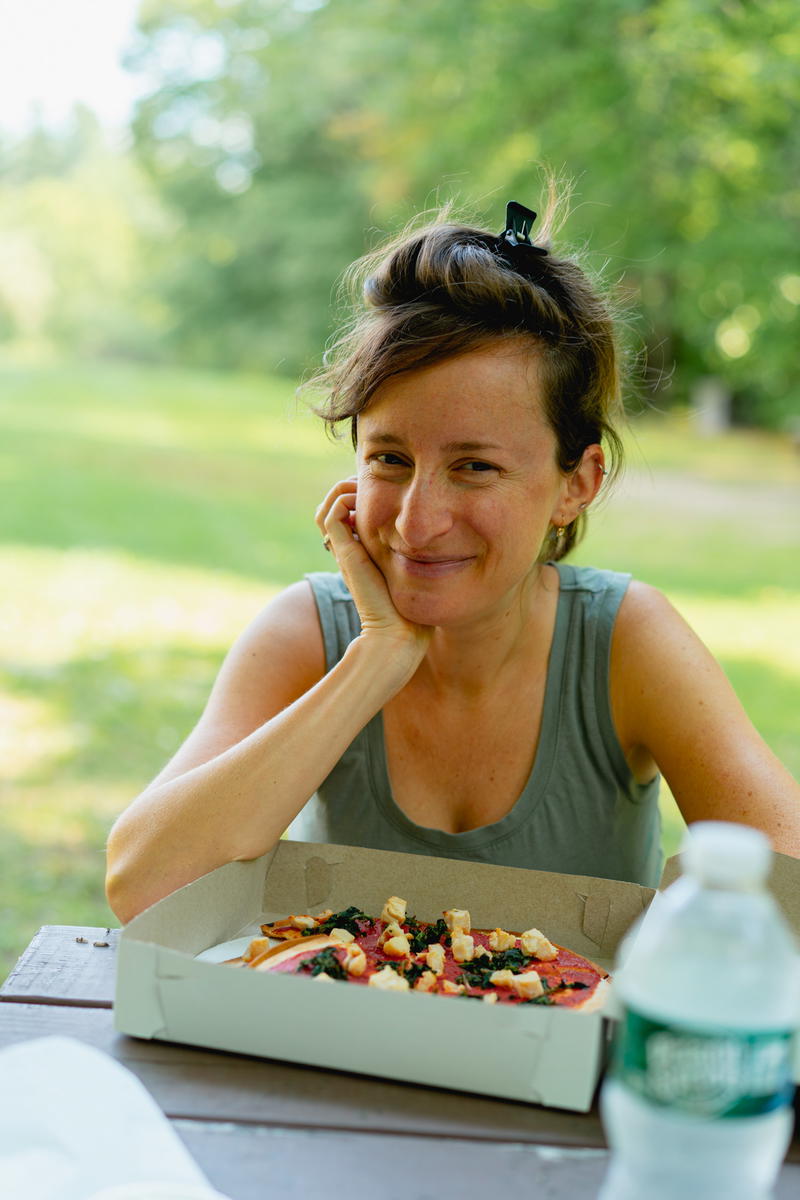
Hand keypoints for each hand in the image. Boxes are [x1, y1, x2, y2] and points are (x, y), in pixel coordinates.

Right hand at [315, 478, 431, 680]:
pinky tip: (366, 505)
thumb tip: (437, 544)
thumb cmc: (412, 614)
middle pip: (332, 510)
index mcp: (363, 556)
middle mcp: (349, 551)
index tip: (389, 495)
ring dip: (344, 492)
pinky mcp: (347, 553)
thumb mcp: (416, 579)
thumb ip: (419, 563)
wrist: (397, 635)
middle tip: (377, 489)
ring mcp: (345, 552)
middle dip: (352, 491)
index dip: (362, 499)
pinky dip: (343, 500)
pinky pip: (331, 514)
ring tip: (367, 492)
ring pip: (326, 508)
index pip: (348, 518)